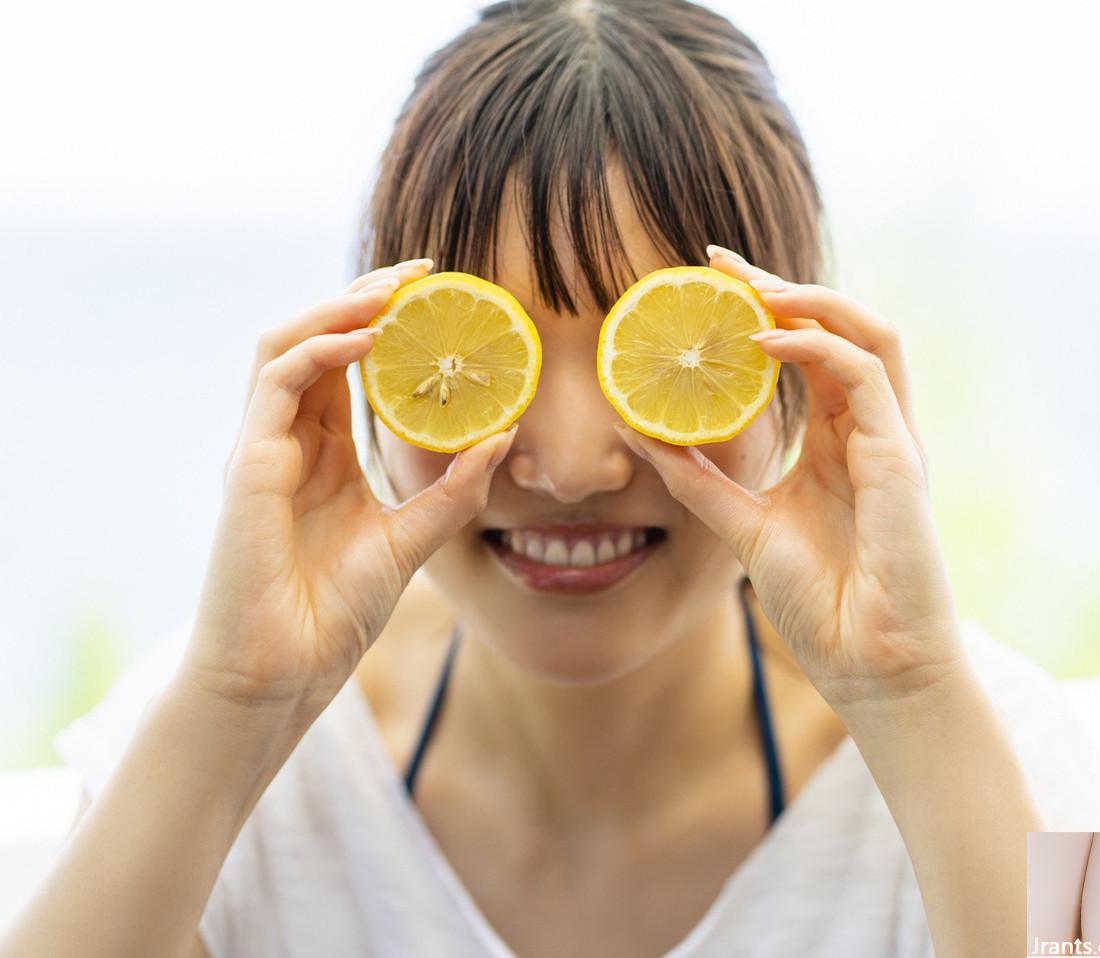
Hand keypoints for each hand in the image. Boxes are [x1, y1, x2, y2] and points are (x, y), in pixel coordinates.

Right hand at [186, 259, 517, 711]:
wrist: (284, 674)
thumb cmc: (334, 614)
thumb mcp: (411, 540)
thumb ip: (452, 491)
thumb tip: (505, 437)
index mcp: (322, 455)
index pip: (345, 366)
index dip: (383, 324)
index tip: (435, 295)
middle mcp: (288, 440)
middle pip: (316, 340)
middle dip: (364, 297)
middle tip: (421, 270)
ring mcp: (263, 448)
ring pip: (286, 343)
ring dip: (339, 306)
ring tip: (395, 288)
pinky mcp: (249, 463)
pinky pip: (278, 381)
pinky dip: (321, 348)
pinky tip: (370, 337)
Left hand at [612, 246, 966, 710]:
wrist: (868, 667)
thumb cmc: (821, 602)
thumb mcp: (743, 527)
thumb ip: (700, 482)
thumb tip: (642, 438)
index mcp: (840, 443)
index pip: (811, 352)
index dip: (768, 310)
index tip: (712, 281)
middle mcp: (871, 432)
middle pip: (841, 328)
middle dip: (784, 286)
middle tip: (719, 261)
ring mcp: (892, 443)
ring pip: (869, 335)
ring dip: (810, 300)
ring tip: (748, 285)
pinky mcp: (900, 462)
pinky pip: (865, 378)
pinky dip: (817, 347)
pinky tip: (765, 339)